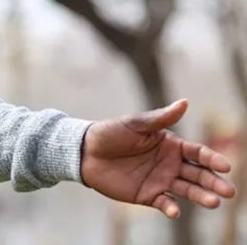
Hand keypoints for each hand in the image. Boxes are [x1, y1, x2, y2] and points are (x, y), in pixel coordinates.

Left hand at [81, 99, 236, 217]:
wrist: (85, 152)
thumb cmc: (110, 133)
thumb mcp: (135, 124)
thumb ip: (161, 118)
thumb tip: (185, 102)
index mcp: (171, 145)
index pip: (198, 153)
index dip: (212, 159)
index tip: (225, 166)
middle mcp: (171, 164)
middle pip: (198, 174)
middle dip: (214, 182)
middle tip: (228, 191)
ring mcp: (161, 180)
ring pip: (187, 190)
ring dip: (200, 196)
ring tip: (213, 202)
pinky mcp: (147, 195)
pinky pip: (164, 203)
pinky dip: (171, 208)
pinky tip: (175, 211)